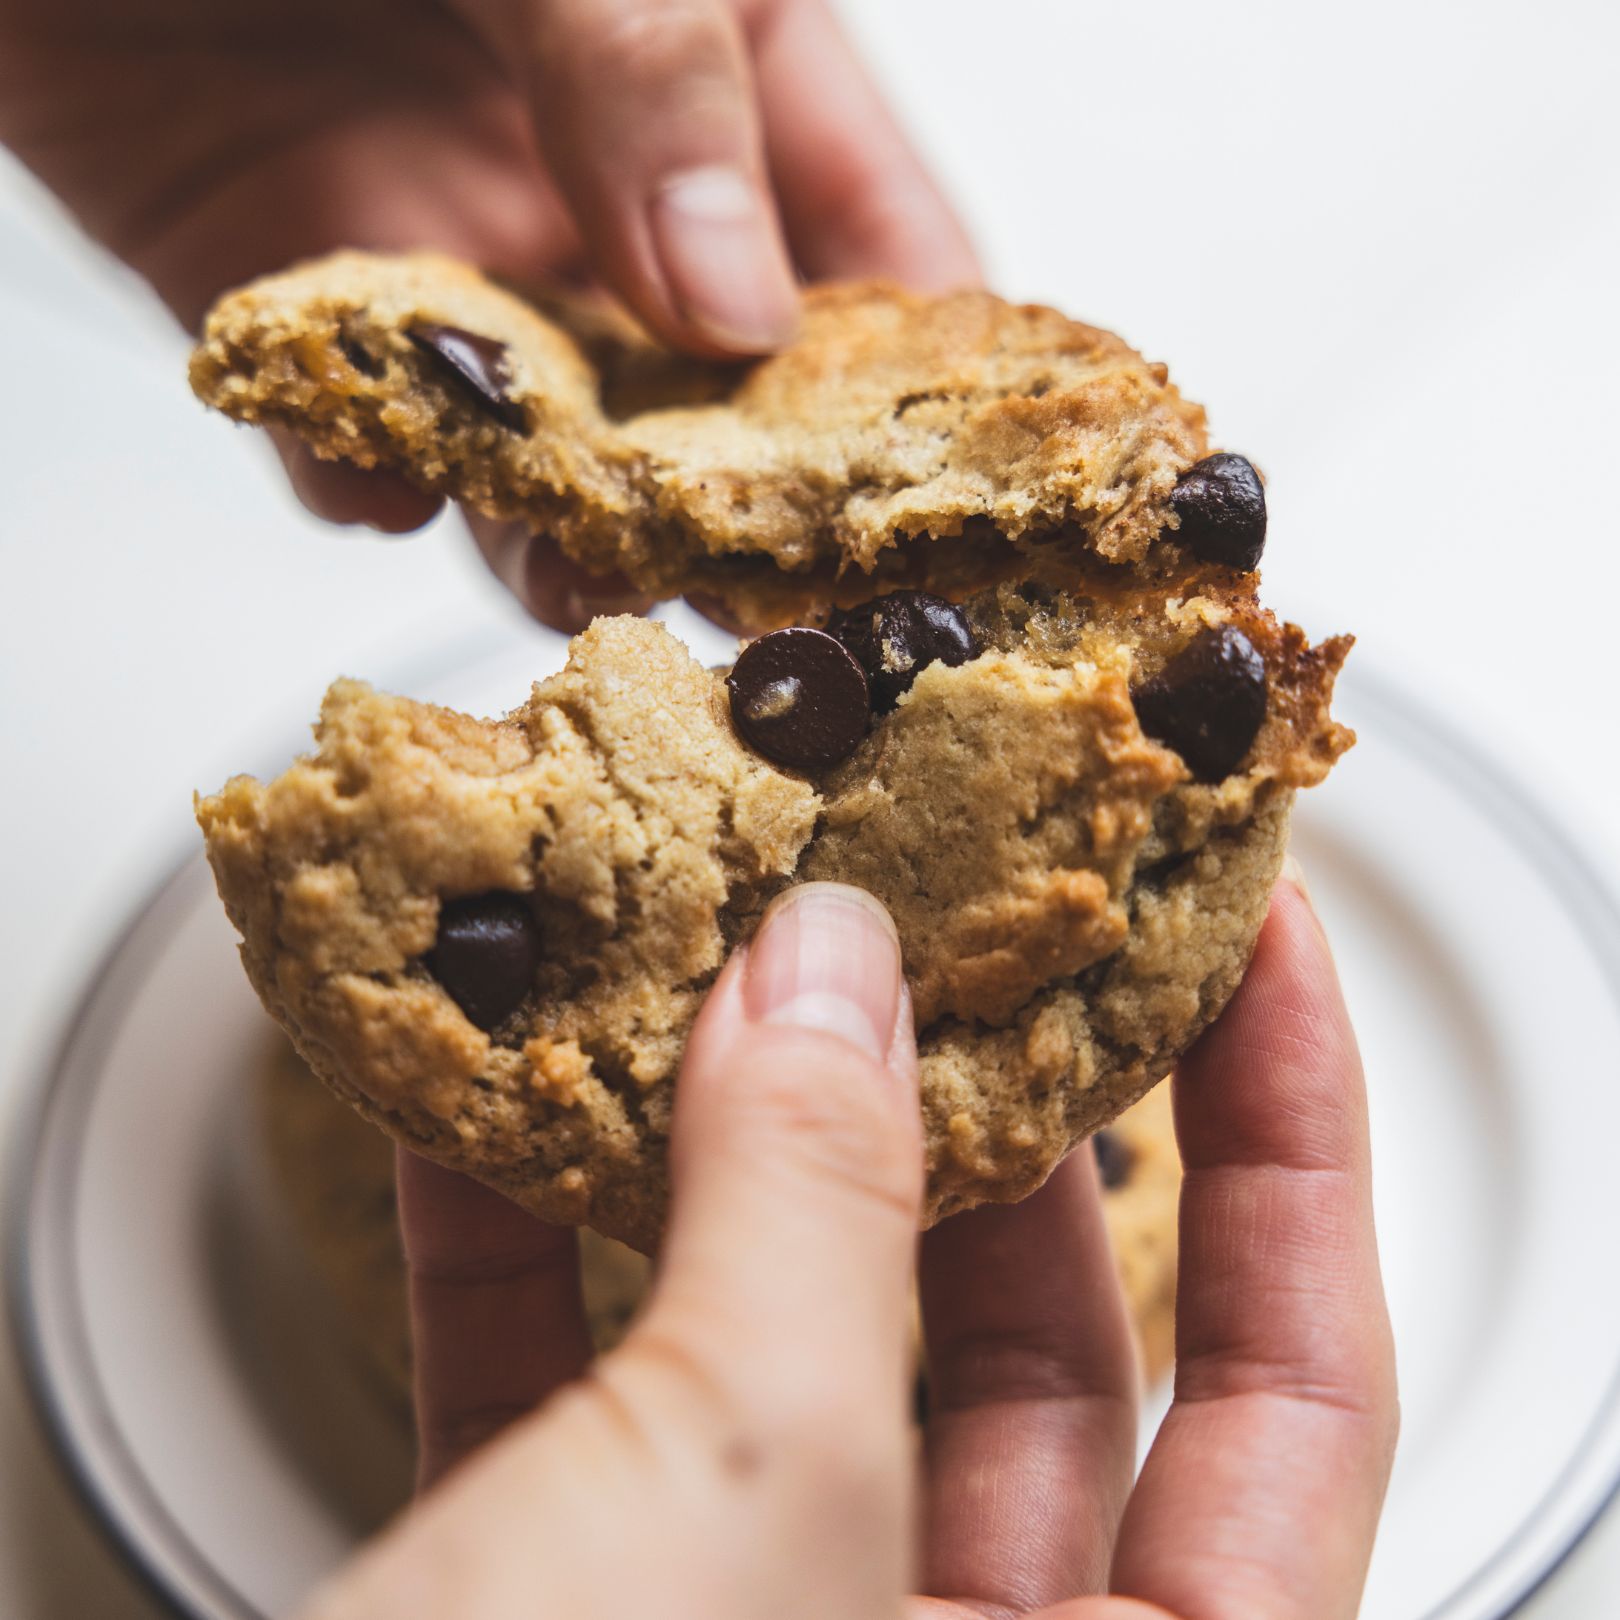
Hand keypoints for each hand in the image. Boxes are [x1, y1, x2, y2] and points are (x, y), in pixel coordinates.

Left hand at [0, 0, 977, 629]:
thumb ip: (652, 78)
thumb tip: (739, 313)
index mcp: (715, 57)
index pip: (870, 242)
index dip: (915, 380)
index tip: (935, 505)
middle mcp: (597, 170)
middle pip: (714, 388)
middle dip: (735, 498)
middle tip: (749, 592)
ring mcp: (446, 236)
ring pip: (546, 440)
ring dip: (561, 525)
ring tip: (580, 575)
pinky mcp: (289, 284)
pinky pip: (353, 424)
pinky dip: (366, 471)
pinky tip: (375, 476)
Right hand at [310, 868, 1395, 1619]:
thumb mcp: (736, 1519)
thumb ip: (805, 1217)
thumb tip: (826, 977)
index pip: (1296, 1374)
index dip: (1288, 1122)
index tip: (1244, 925)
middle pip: (1023, 1324)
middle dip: (967, 1090)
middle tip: (929, 905)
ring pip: (781, 1330)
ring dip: (723, 1129)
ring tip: (708, 952)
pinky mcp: (548, 1609)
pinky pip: (569, 1382)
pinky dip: (527, 1226)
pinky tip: (492, 1088)